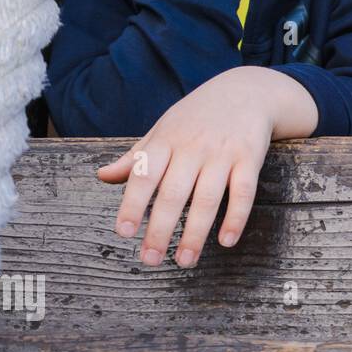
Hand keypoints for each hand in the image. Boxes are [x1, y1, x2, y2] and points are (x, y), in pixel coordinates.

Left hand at [97, 67, 273, 267]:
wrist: (247, 91)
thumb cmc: (198, 116)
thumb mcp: (163, 129)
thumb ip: (136, 156)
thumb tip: (102, 176)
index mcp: (166, 141)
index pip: (144, 175)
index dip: (133, 204)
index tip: (124, 233)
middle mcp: (192, 147)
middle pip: (173, 194)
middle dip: (161, 230)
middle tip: (150, 260)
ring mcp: (222, 153)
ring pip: (207, 198)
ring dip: (196, 233)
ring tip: (185, 261)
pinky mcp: (250, 158)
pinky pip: (243, 192)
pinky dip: (236, 217)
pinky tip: (226, 240)